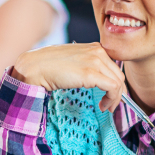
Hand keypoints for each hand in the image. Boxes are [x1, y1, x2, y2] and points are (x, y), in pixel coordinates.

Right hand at [11, 43, 126, 111]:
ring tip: (106, 107)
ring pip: (118, 82)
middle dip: (118, 93)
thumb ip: (87, 65)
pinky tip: (103, 106)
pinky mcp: (91, 73)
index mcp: (95, 47)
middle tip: (110, 105)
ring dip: (115, 98)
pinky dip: (112, 99)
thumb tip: (97, 79)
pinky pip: (112, 88)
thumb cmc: (50, 66)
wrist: (35, 67)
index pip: (114, 67)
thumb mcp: (74, 61)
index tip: (110, 96)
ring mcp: (95, 61)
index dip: (116, 84)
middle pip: (119, 75)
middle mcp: (98, 51)